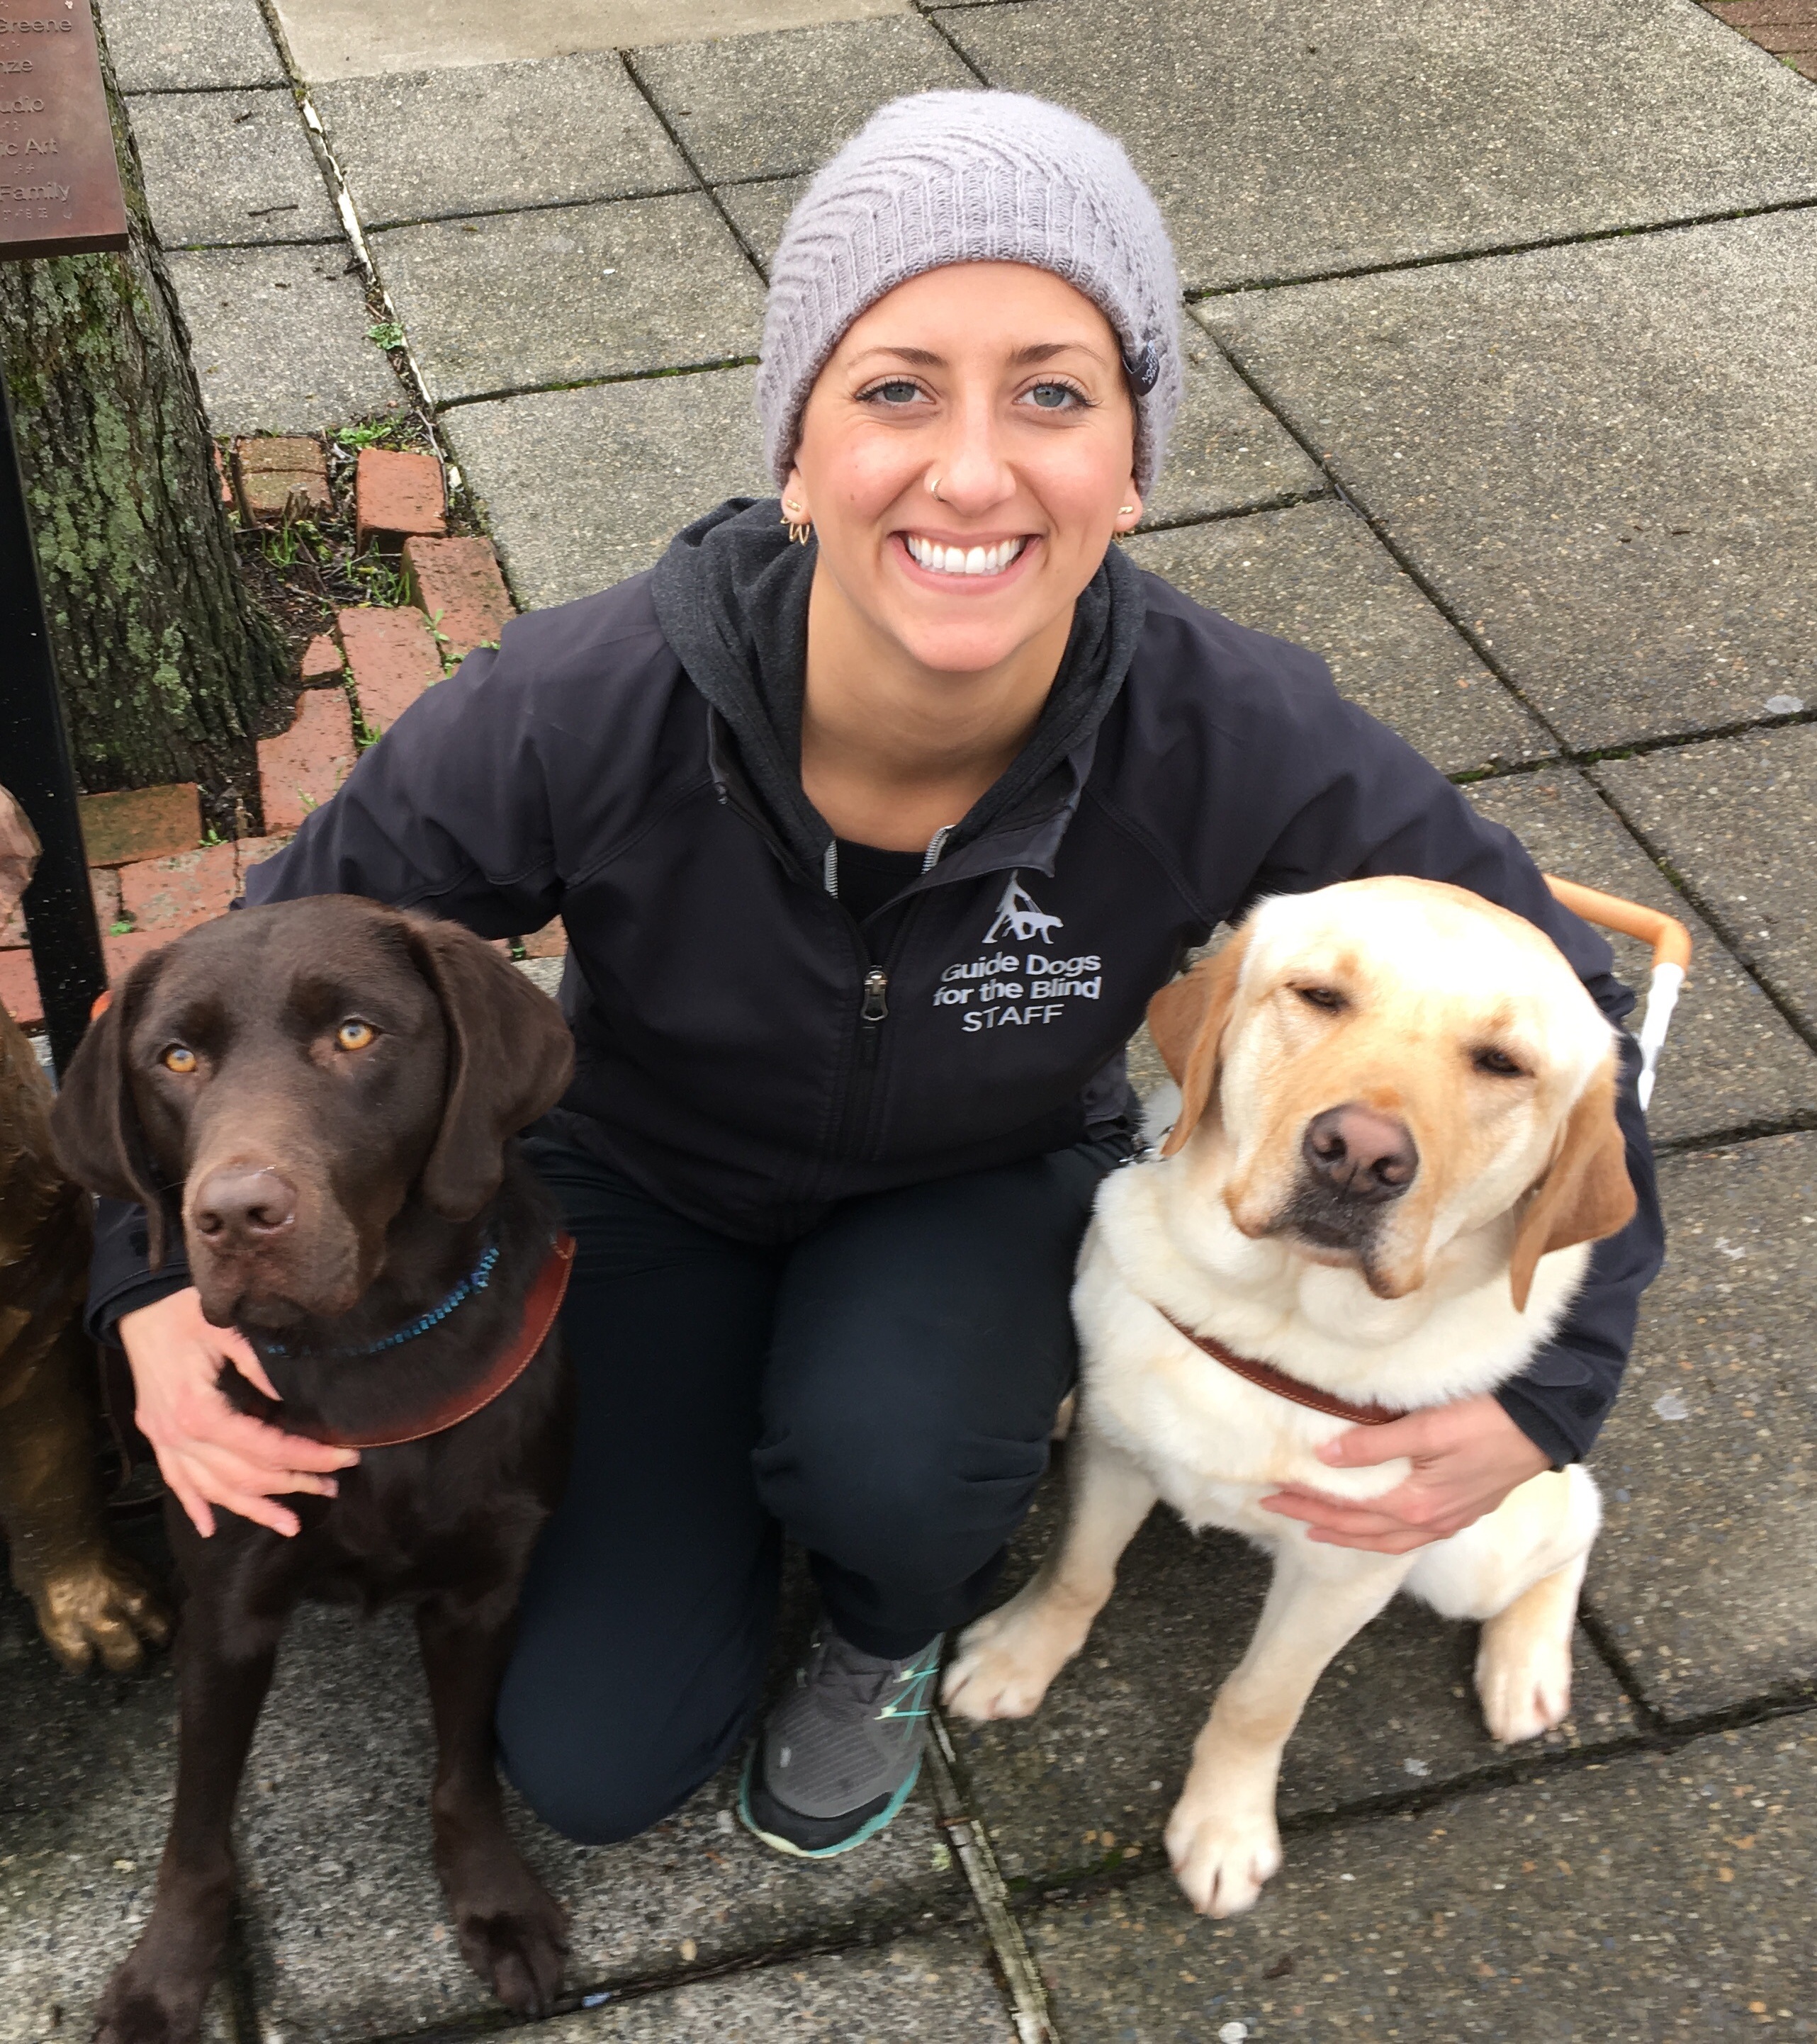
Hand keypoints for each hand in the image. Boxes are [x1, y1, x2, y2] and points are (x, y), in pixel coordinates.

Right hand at [117, 1288, 358, 1538]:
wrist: (136, 1305)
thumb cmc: (183, 1311)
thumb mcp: (228, 1330)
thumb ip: (261, 1369)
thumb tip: (294, 1401)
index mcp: (200, 1412)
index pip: (266, 1449)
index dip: (308, 1457)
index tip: (346, 1457)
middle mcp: (179, 1435)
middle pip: (243, 1476)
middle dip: (292, 1484)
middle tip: (331, 1487)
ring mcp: (164, 1440)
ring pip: (212, 1489)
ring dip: (252, 1509)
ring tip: (290, 1524)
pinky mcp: (156, 1436)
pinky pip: (175, 1481)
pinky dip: (194, 1506)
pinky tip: (209, 1528)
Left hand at [1259, 1394, 1548, 1553]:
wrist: (1546, 1423)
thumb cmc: (1488, 1418)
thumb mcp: (1427, 1425)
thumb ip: (1375, 1443)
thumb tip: (1326, 1458)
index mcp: (1417, 1505)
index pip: (1347, 1509)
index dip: (1308, 1502)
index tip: (1272, 1492)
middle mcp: (1431, 1522)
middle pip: (1362, 1530)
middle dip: (1317, 1521)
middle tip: (1276, 1510)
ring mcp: (1449, 1520)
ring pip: (1388, 1540)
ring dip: (1349, 1535)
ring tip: (1317, 1530)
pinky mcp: (1463, 1510)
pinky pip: (1411, 1535)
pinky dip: (1383, 1534)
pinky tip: (1374, 1525)